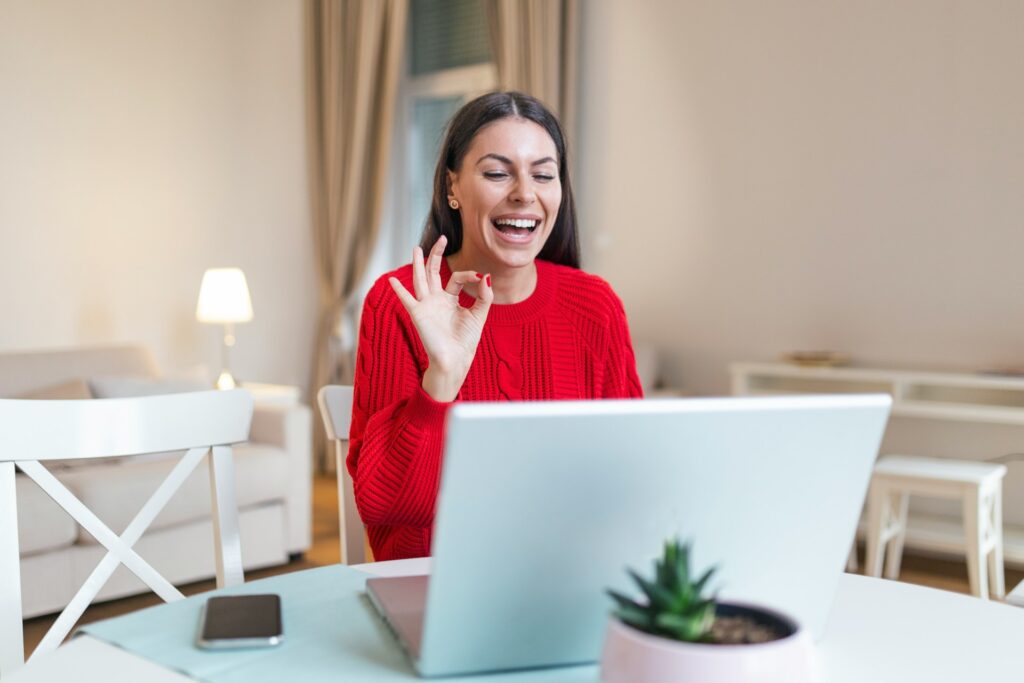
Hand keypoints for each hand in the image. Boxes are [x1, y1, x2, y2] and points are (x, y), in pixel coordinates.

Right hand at [389, 236, 492, 401]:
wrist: (454, 361)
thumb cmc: (465, 342)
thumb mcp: (479, 315)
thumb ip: (484, 296)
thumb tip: (486, 275)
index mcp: (450, 300)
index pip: (457, 278)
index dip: (469, 274)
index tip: (480, 277)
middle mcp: (436, 301)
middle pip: (434, 272)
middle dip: (436, 255)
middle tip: (441, 238)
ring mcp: (426, 306)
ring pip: (421, 280)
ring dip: (418, 264)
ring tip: (416, 248)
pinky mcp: (419, 314)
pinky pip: (408, 300)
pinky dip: (399, 290)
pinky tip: (392, 280)